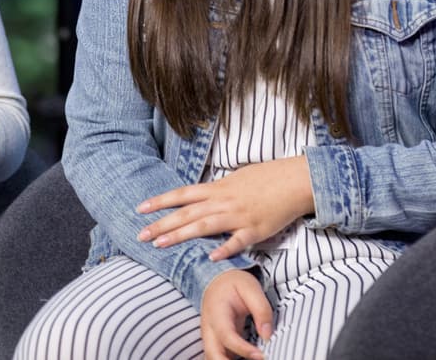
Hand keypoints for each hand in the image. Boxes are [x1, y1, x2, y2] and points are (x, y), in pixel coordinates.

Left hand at [136, 157, 313, 259]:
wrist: (294, 180)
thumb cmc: (267, 177)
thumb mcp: (237, 178)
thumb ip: (218, 189)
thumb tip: (203, 195)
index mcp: (218, 188)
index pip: (182, 194)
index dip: (160, 201)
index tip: (140, 209)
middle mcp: (224, 201)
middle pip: (187, 212)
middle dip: (162, 224)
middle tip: (140, 235)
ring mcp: (238, 216)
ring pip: (204, 225)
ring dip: (181, 235)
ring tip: (161, 244)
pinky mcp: (255, 229)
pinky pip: (237, 241)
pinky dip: (223, 249)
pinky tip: (209, 257)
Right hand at [200, 269, 272, 359]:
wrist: (217, 281)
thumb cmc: (233, 284)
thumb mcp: (250, 287)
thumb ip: (261, 310)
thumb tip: (267, 335)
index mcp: (216, 314)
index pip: (227, 336)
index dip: (243, 349)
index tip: (261, 356)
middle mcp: (209, 329)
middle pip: (212, 355)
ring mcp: (210, 339)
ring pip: (213, 359)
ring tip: (254, 358)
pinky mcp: (216, 344)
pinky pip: (219, 358)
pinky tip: (248, 359)